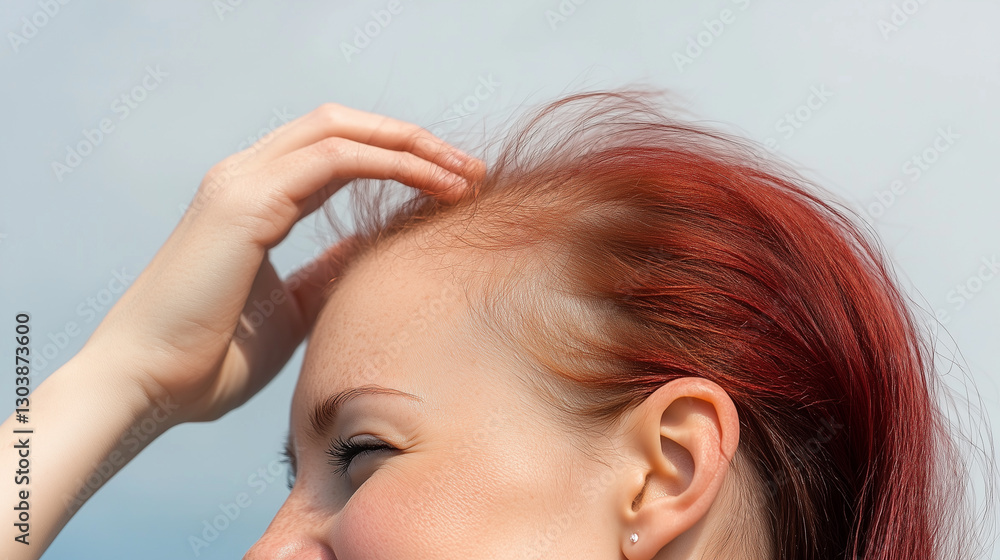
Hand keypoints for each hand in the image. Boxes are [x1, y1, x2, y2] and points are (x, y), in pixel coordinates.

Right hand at [85, 103, 483, 423]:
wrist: (148, 387)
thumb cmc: (211, 358)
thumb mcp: (292, 308)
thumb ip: (327, 271)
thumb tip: (370, 250)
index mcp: (254, 197)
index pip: (335, 152)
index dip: (395, 157)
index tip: (452, 185)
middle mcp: (245, 176)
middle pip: (342, 126)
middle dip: (412, 139)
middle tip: (470, 169)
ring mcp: (241, 182)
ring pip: (340, 131)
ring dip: (410, 146)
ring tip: (464, 175)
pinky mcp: (245, 202)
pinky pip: (332, 160)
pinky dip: (388, 163)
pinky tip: (432, 184)